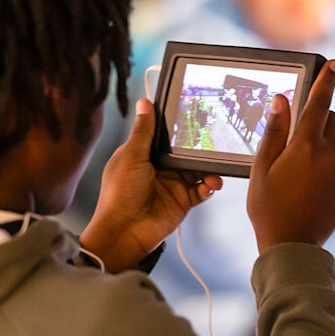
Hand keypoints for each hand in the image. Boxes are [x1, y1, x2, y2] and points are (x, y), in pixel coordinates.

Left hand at [81, 99, 221, 271]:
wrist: (124, 232)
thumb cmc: (119, 194)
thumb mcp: (131, 157)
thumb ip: (143, 132)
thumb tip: (144, 103)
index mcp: (144, 155)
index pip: (165, 136)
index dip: (179, 128)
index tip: (196, 116)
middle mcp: (160, 168)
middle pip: (186, 152)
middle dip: (200, 148)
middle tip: (215, 141)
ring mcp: (173, 185)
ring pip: (198, 170)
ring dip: (209, 168)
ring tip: (215, 170)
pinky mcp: (183, 201)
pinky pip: (202, 190)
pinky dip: (209, 186)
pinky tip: (211, 184)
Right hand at [247, 59, 334, 252]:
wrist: (293, 247)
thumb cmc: (269, 207)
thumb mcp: (262, 168)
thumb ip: (274, 131)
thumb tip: (282, 100)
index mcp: (307, 147)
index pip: (319, 102)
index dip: (326, 80)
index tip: (334, 62)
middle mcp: (331, 155)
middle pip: (330, 120)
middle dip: (316, 118)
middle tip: (294, 136)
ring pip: (333, 144)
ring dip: (319, 146)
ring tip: (296, 174)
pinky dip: (325, 166)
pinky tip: (306, 187)